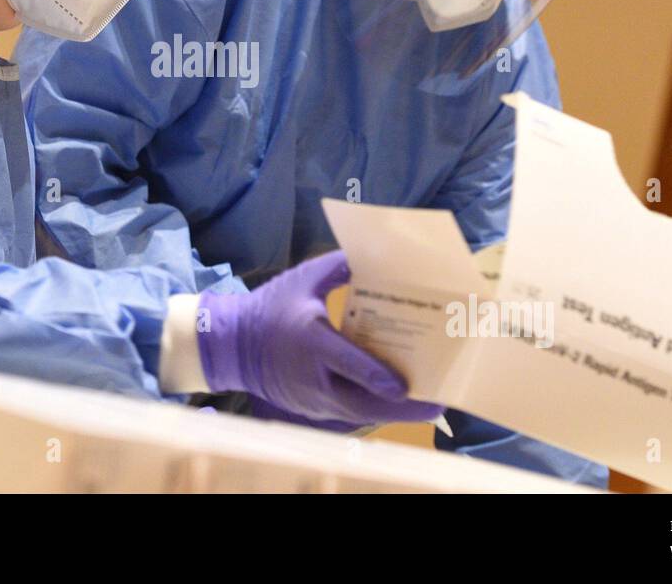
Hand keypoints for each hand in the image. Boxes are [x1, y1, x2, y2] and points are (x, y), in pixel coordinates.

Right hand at [196, 250, 443, 424]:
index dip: (376, 376)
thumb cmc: (270, 307)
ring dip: (394, 412)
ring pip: (360, 414)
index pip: (347, 364)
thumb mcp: (303, 278)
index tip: (404, 386)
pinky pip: (351, 415)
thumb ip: (341, 266)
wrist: (233, 344)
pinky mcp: (313, 411)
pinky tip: (400, 402)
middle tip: (438, 401)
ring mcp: (313, 400)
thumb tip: (378, 256)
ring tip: (430, 404)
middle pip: (362, 402)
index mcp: (311, 340)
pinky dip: (376, 409)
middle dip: (402, 407)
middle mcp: (314, 379)